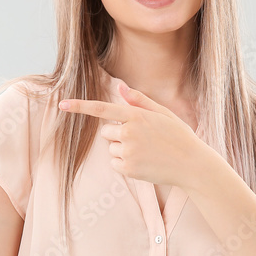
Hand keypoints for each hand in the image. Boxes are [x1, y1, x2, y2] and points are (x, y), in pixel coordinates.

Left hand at [58, 80, 206, 187]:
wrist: (192, 164)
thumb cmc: (179, 136)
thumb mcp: (163, 113)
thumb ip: (139, 100)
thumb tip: (120, 87)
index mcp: (137, 115)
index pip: (102, 109)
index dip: (80, 107)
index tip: (62, 104)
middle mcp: (129, 132)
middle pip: (106, 132)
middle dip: (118, 135)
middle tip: (142, 140)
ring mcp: (129, 151)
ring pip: (111, 149)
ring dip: (123, 150)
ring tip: (147, 152)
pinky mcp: (129, 169)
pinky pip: (115, 164)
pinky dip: (125, 164)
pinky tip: (144, 163)